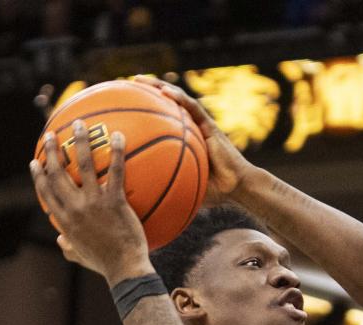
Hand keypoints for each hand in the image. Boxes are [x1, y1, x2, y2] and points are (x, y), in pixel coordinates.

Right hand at [30, 125, 149, 283]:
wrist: (125, 270)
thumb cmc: (105, 265)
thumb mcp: (81, 257)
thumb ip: (68, 247)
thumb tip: (60, 241)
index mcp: (65, 221)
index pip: (46, 193)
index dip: (39, 176)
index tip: (35, 162)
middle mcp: (75, 208)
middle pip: (57, 174)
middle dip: (51, 152)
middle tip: (50, 136)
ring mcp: (94, 203)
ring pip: (83, 164)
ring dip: (79, 141)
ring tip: (79, 125)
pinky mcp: (114, 201)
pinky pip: (115, 171)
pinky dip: (116, 152)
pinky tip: (118, 136)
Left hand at [134, 78, 251, 204]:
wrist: (238, 187)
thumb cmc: (216, 192)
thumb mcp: (186, 191)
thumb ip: (168, 190)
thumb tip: (146, 205)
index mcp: (184, 140)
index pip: (162, 121)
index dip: (144, 112)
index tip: (125, 107)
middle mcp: (191, 128)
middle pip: (166, 104)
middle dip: (145, 92)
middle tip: (126, 85)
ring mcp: (200, 124)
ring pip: (176, 99)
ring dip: (158, 86)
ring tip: (139, 80)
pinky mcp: (210, 124)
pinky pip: (192, 107)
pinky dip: (178, 98)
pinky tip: (164, 92)